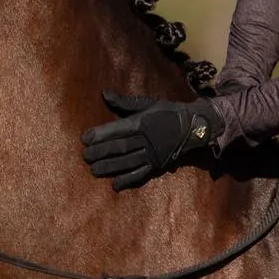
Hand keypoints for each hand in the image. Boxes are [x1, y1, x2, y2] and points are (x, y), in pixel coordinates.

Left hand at [80, 92, 221, 190]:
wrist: (193, 127)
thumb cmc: (167, 112)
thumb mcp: (148, 103)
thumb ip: (125, 102)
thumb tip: (104, 93)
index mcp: (143, 123)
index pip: (118, 129)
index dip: (101, 134)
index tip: (85, 139)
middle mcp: (147, 140)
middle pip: (121, 147)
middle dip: (101, 152)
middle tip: (85, 157)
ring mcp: (152, 155)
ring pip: (128, 162)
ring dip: (110, 167)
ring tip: (94, 171)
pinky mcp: (158, 166)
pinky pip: (142, 174)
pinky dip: (128, 180)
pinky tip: (115, 185)